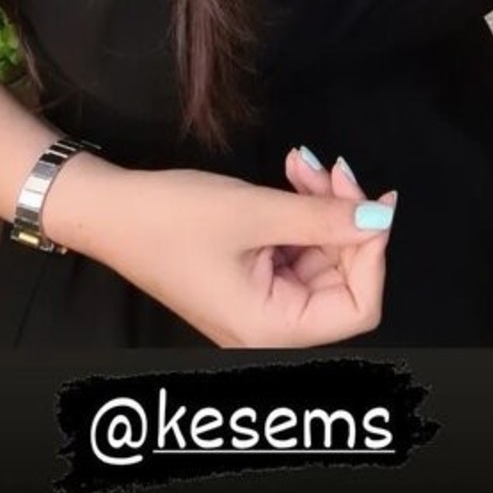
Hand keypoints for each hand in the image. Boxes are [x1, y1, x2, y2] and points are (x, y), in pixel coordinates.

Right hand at [46, 153, 395, 348]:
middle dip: (346, 218)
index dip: (373, 254)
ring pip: (322, 257)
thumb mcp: (257, 212)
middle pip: (343, 280)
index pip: (359, 307)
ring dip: (322, 206)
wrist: (111, 211)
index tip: (373, 201)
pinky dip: (301, 212)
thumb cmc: (173, 218)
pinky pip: (296, 249)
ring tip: (303, 163)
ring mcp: (260, 304)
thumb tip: (381, 218)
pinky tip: (293, 174)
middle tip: (333, 166)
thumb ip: (325, 218)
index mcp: (271, 329)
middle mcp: (269, 328)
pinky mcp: (251, 280)